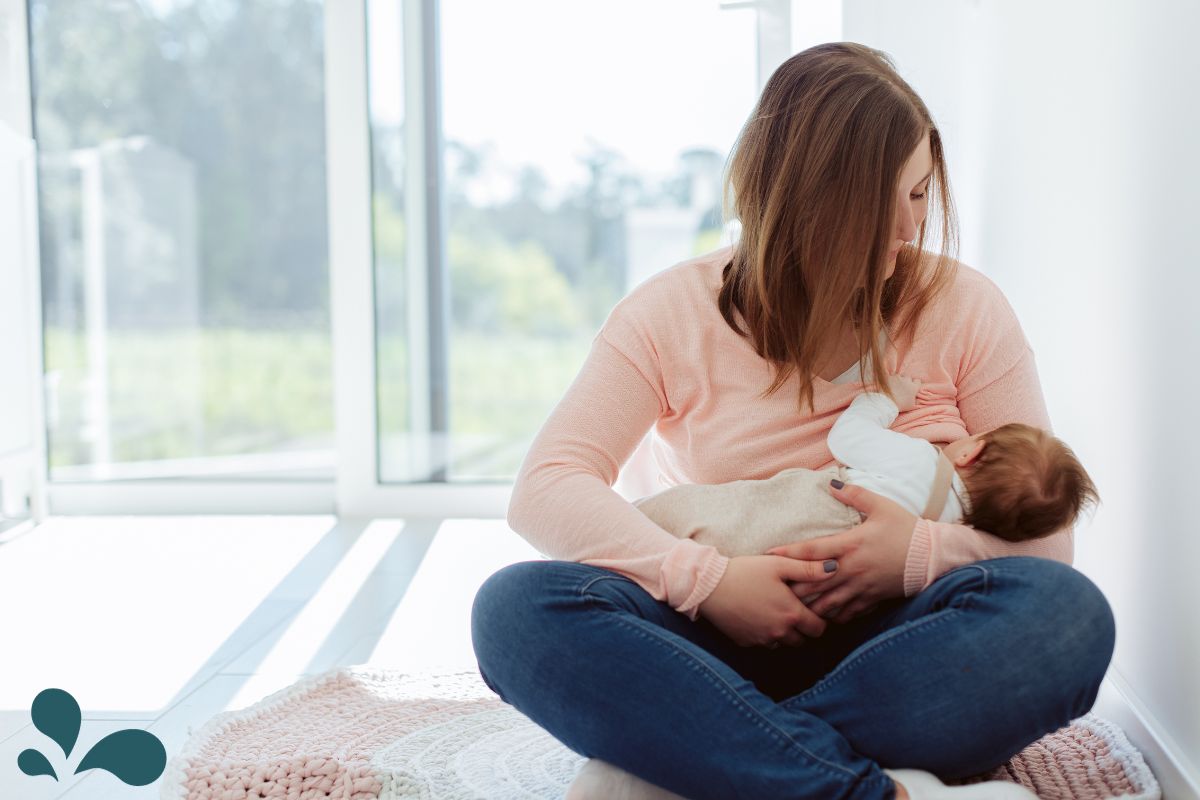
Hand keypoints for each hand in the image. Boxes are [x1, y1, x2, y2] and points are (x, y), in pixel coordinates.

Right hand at [696, 554, 836, 647]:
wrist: (708, 586)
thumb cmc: (745, 572)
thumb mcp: (778, 564)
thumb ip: (809, 569)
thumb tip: (835, 568)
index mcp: (791, 614)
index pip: (819, 629)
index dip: (820, 620)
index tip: (813, 609)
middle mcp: (779, 632)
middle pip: (803, 641)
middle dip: (804, 629)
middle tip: (795, 611)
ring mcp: (762, 640)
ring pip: (784, 644)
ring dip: (785, 633)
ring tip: (776, 613)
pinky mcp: (746, 643)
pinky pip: (764, 644)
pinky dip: (766, 635)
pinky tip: (759, 617)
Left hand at [765, 481, 915, 624]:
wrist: (933, 556)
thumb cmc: (906, 529)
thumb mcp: (881, 506)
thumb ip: (854, 495)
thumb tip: (831, 482)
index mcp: (851, 544)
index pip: (812, 550)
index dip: (789, 553)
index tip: (769, 555)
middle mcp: (852, 569)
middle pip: (813, 582)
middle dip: (792, 585)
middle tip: (772, 586)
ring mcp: (861, 587)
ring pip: (826, 602)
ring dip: (808, 604)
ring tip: (790, 604)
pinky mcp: (871, 600)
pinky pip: (845, 613)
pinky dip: (830, 616)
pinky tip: (819, 616)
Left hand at [887, 373, 921, 411]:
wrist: (887, 404)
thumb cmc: (901, 406)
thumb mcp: (912, 406)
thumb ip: (917, 401)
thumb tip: (919, 400)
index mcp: (914, 387)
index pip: (917, 381)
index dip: (915, 384)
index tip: (912, 387)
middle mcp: (907, 381)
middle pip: (908, 377)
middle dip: (906, 381)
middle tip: (902, 387)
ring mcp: (898, 378)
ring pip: (900, 375)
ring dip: (898, 379)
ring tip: (895, 385)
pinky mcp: (890, 377)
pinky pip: (891, 375)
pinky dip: (890, 378)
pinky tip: (889, 382)